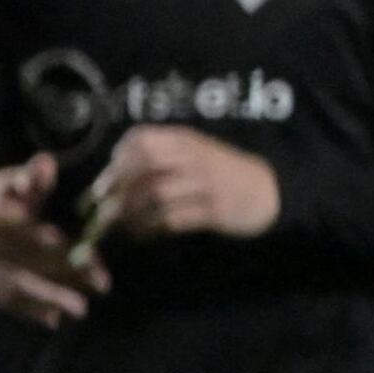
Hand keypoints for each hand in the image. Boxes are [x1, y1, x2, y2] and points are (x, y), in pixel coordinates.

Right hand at [0, 156, 99, 326]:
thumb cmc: (3, 197)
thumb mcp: (13, 181)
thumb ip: (32, 177)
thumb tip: (44, 163)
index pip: (22, 228)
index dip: (42, 237)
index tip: (65, 242)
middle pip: (26, 260)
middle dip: (64, 272)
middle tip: (101, 284)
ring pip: (19, 284)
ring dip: (51, 297)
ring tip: (81, 310)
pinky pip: (8, 302)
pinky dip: (30, 311)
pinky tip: (54, 319)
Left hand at [83, 125, 280, 253]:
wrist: (268, 190)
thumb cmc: (220, 171)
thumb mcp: (192, 152)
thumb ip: (157, 157)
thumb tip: (108, 179)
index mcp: (185, 140)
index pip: (141, 138)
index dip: (118, 159)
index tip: (108, 180)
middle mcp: (194, 157)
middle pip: (144, 165)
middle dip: (118, 188)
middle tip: (105, 207)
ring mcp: (206, 183)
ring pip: (156, 194)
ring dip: (132, 212)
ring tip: (122, 225)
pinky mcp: (214, 211)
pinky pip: (174, 219)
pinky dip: (152, 228)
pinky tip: (144, 234)